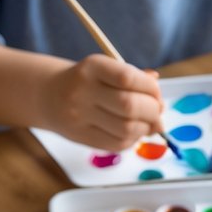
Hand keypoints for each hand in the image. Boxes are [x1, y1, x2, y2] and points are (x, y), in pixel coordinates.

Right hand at [41, 54, 162, 149]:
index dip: (150, 89)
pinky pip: (118, 144)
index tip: (157, 94)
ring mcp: (81, 116)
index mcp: (92, 67)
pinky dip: (133, 140)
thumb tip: (162, 105)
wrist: (49, 95)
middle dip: (152, 111)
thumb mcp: (107, 71)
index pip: (128, 78)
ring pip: (126, 129)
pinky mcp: (83, 138)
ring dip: (145, 128)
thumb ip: (135, 81)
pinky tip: (134, 132)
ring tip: (147, 124)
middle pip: (129, 106)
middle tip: (157, 112)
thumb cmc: (88, 82)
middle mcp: (84, 91)